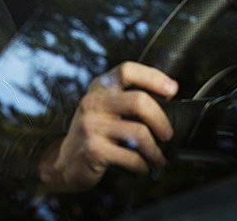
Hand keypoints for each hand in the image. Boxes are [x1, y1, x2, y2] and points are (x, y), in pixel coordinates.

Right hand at [38, 61, 177, 191]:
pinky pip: (131, 157)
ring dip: (156, 150)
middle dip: (162, 121)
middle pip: (139, 101)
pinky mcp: (93, 149)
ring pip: (139, 132)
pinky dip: (143, 166)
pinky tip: (142, 167)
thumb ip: (126, 99)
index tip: (172, 90)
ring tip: (158, 158)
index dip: (153, 77)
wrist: (65, 162)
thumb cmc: (93, 134)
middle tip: (167, 135)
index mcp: (99, 88)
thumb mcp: (104, 108)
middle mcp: (93, 102)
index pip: (127, 70)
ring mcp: (91, 125)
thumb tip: (168, 96)